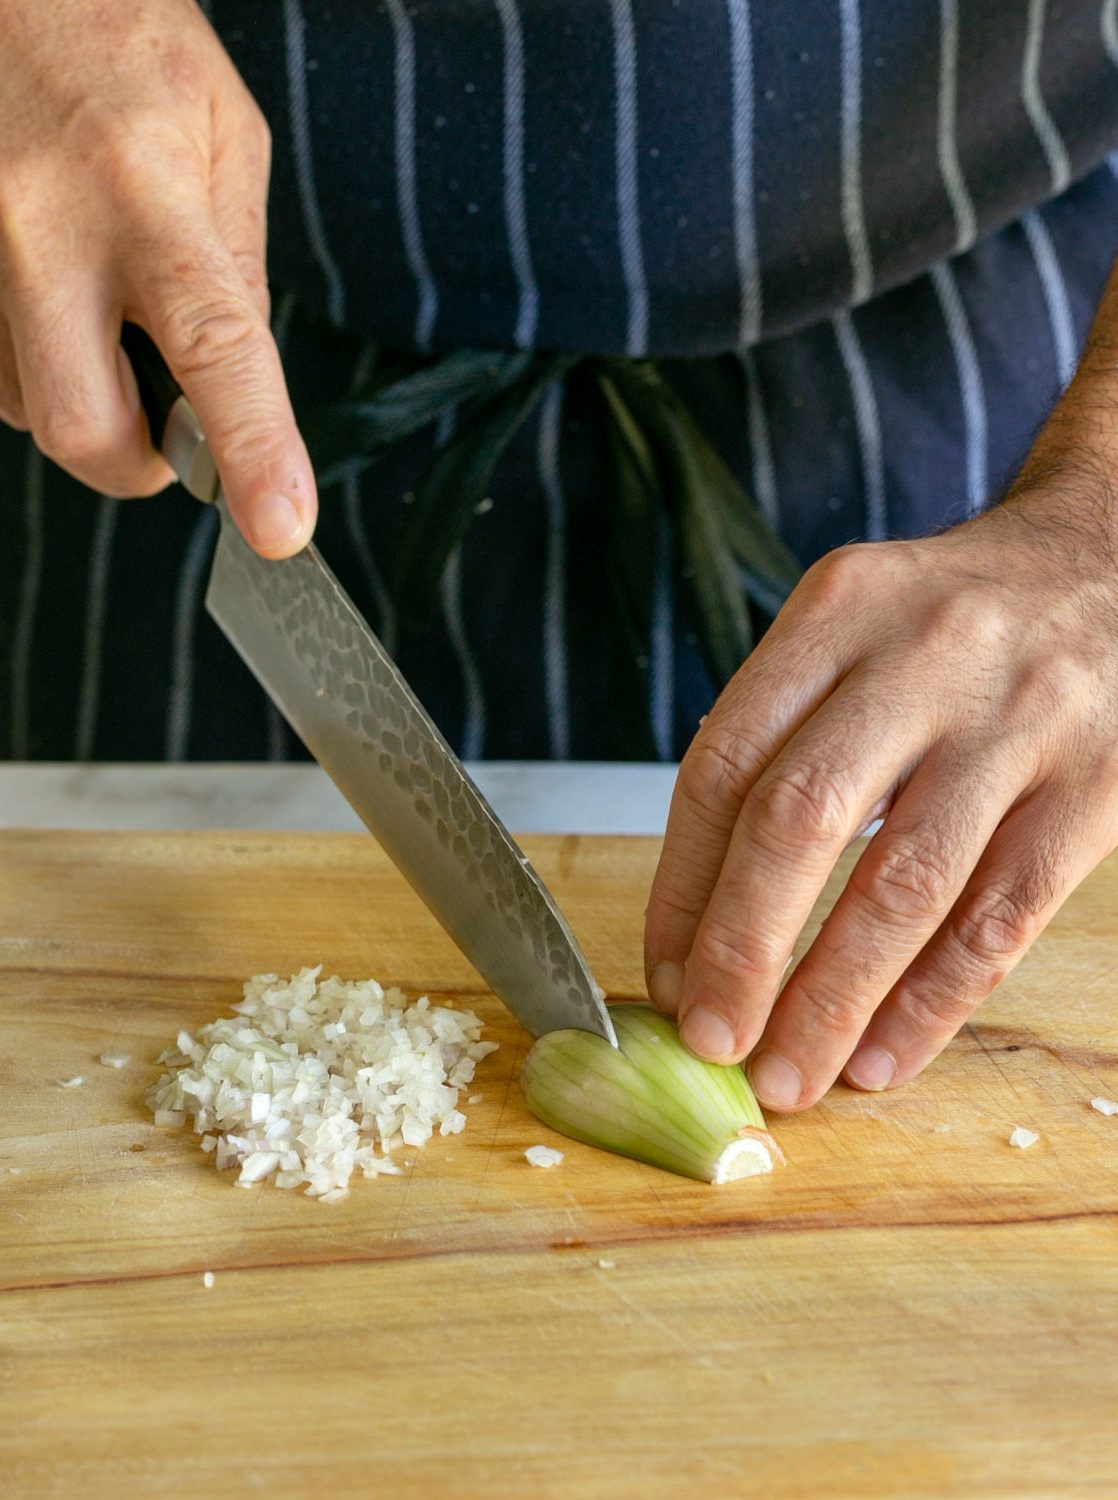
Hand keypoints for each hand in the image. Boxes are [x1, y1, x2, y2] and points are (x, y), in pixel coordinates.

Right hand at [0, 0, 314, 556]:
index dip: (250, 451)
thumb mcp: (226, 135)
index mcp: (147, 196)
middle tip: (168, 435)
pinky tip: (37, 265)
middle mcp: (38, 230)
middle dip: (136, 465)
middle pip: (84, 431)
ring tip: (93, 302)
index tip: (279, 528)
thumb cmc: (118, 41)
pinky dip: (23, 340)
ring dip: (77, 391)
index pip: (211, 350)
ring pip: (26, 405)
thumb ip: (239, 269)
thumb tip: (236, 389)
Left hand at [644, 261, 1117, 1110]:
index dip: (681, 885)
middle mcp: (920, 658)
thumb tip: (703, 917)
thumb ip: (782, 739)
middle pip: (799, 821)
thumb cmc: (952, 624)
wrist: (1113, 562)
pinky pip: (999, 915)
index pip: (724, 764)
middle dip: (741, 950)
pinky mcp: (1097, 784)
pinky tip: (883, 1060)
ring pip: (903, 885)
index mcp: (835, 612)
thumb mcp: (854, 628)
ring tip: (788, 1077)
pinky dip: (932, 1001)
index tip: (665, 974)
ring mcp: (1017, 721)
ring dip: (833, 999)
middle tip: (711, 1040)